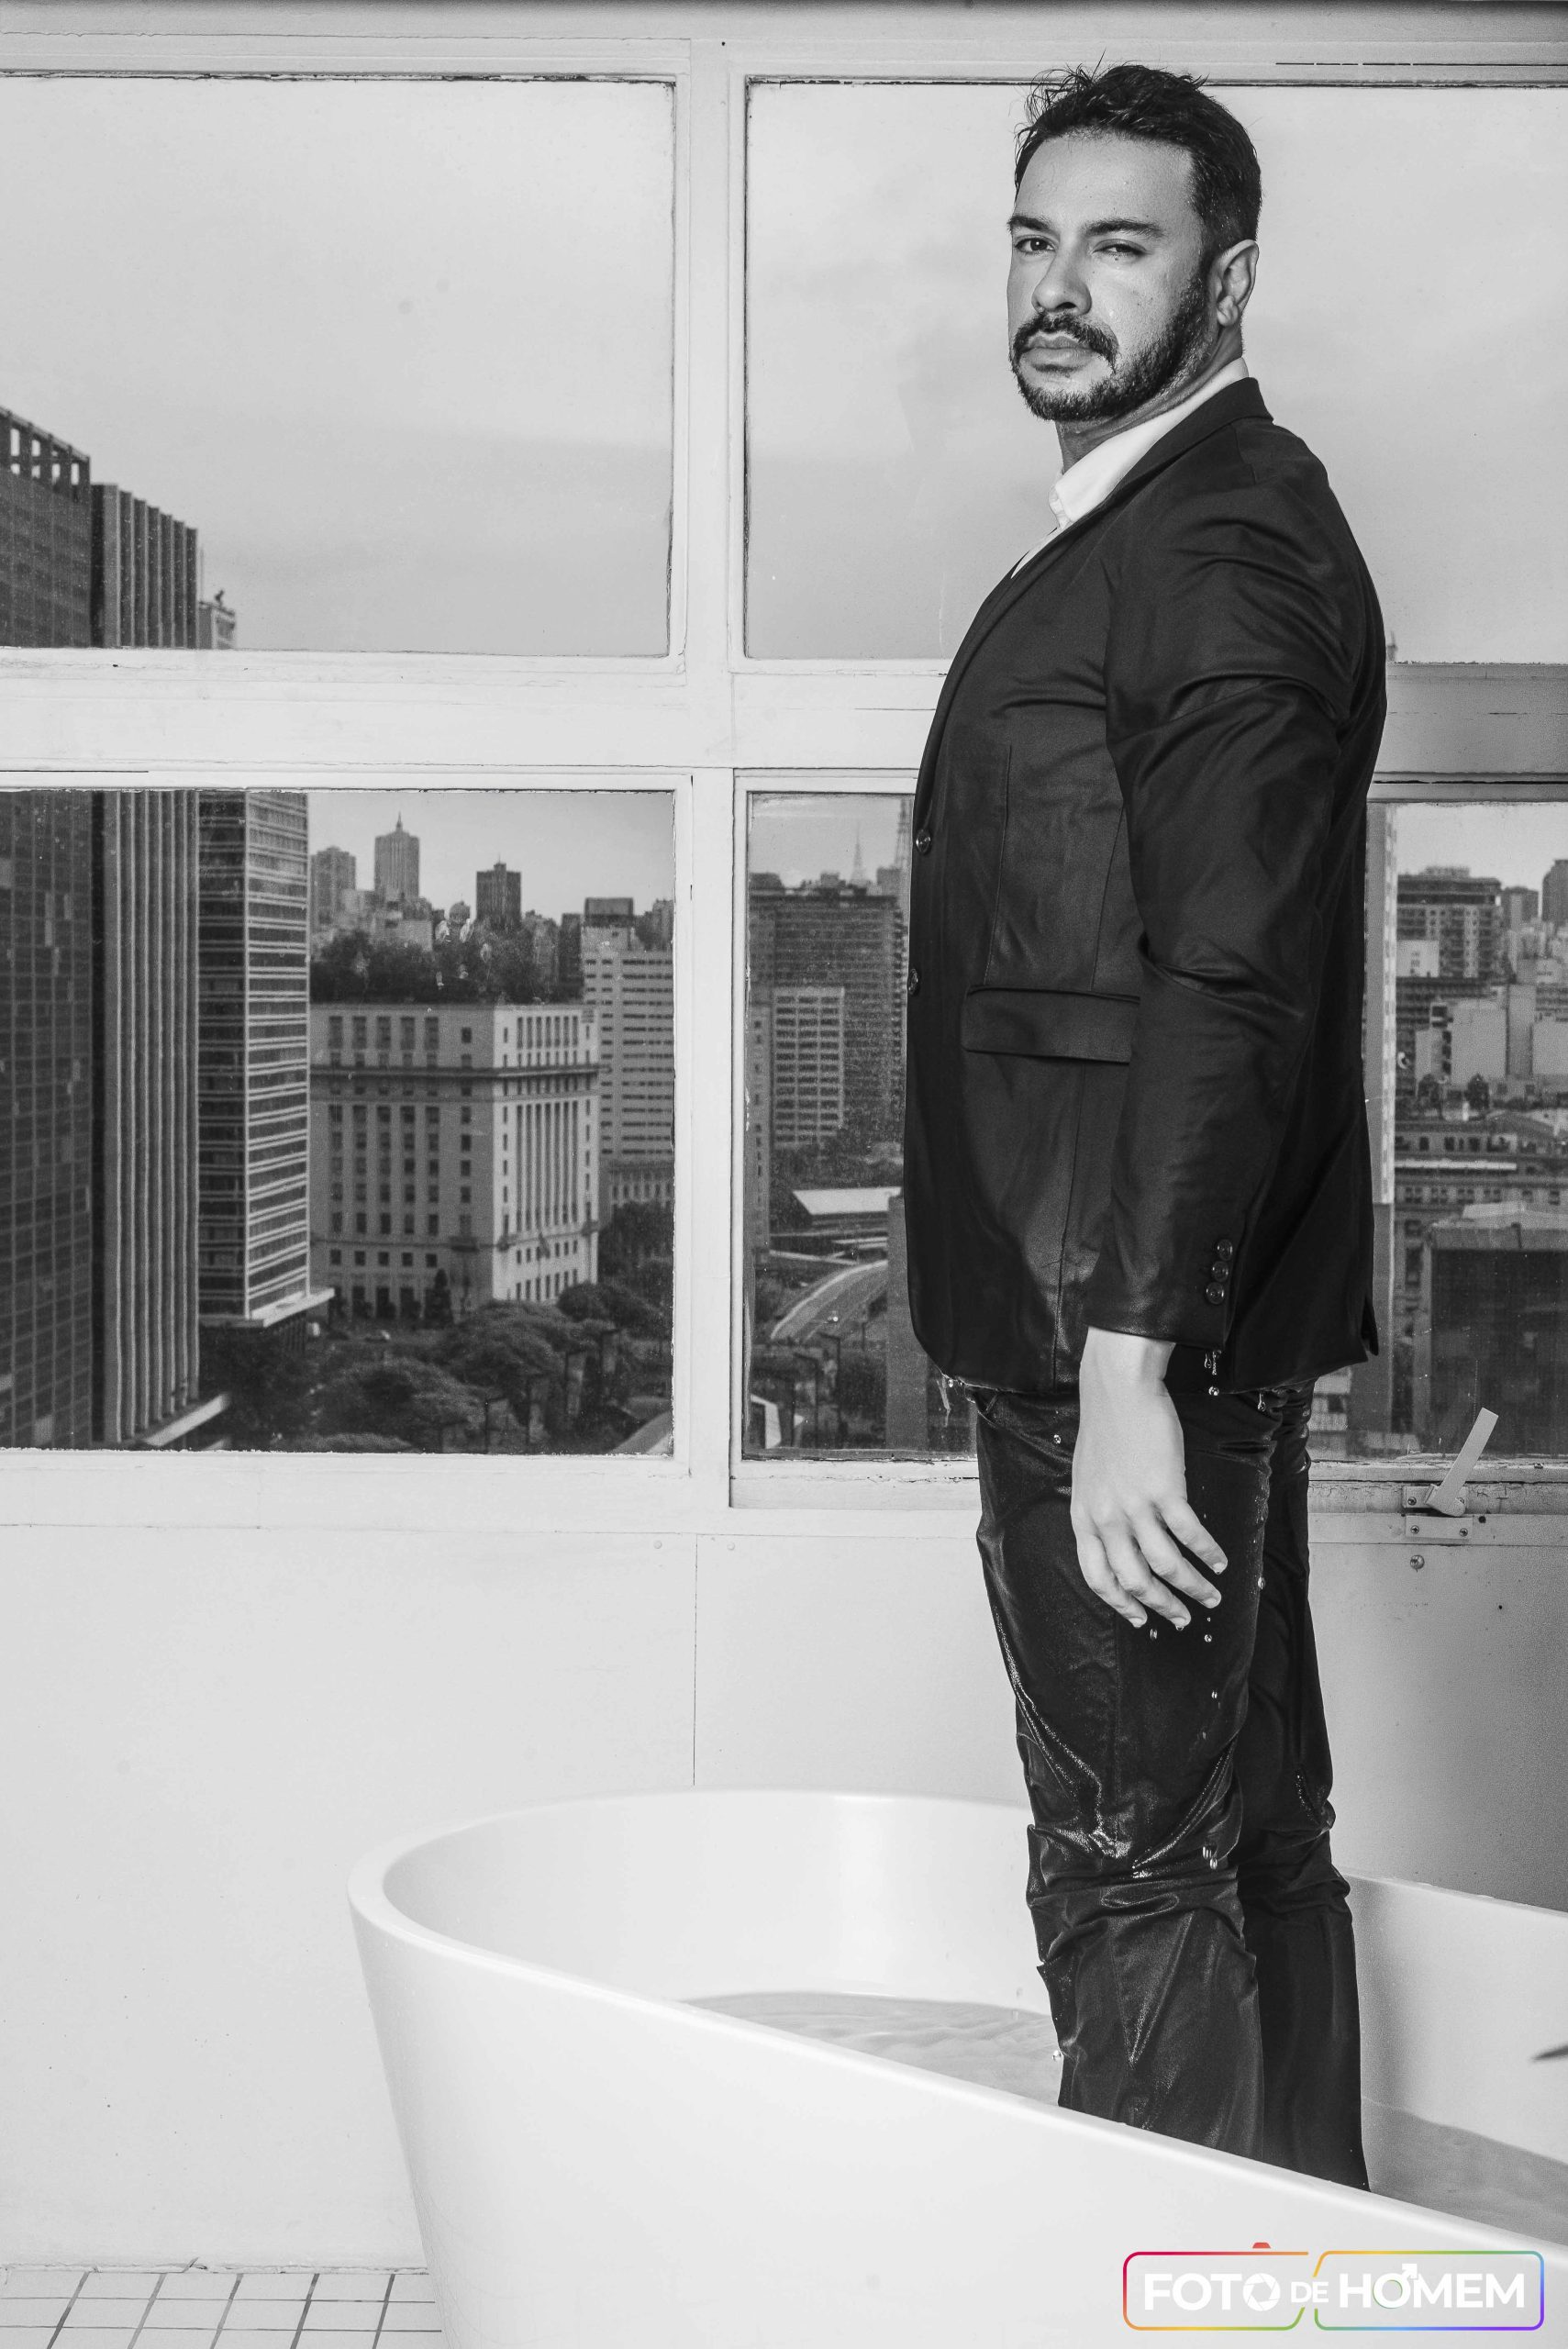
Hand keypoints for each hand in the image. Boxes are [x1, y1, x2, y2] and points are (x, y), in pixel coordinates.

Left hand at [1070, 1329, 1227, 1629]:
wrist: (1118, 1390)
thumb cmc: (1106, 1429)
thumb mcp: (1088, 1478)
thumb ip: (1100, 1512)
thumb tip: (1118, 1539)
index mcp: (1084, 1518)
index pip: (1098, 1577)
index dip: (1121, 1603)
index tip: (1140, 1619)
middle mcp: (1107, 1519)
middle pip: (1135, 1580)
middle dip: (1162, 1606)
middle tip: (1183, 1618)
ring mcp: (1135, 1506)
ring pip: (1166, 1565)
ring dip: (1193, 1587)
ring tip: (1212, 1596)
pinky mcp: (1164, 1490)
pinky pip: (1189, 1534)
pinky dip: (1208, 1553)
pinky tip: (1221, 1560)